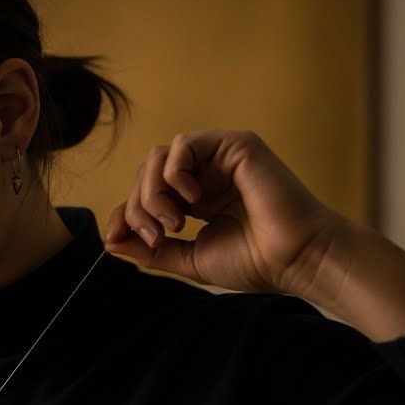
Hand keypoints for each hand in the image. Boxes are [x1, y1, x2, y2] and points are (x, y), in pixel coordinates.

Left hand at [103, 129, 347, 296]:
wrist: (294, 258)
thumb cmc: (253, 261)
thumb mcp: (188, 259)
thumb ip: (151, 249)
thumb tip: (109, 242)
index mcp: (196, 199)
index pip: (144, 194)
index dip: (123, 213)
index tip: (115, 238)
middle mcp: (206, 175)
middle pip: (145, 175)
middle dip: (137, 208)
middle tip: (156, 236)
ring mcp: (220, 157)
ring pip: (158, 158)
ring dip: (152, 193)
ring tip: (174, 223)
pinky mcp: (235, 144)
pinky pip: (183, 144)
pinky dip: (174, 173)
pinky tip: (192, 200)